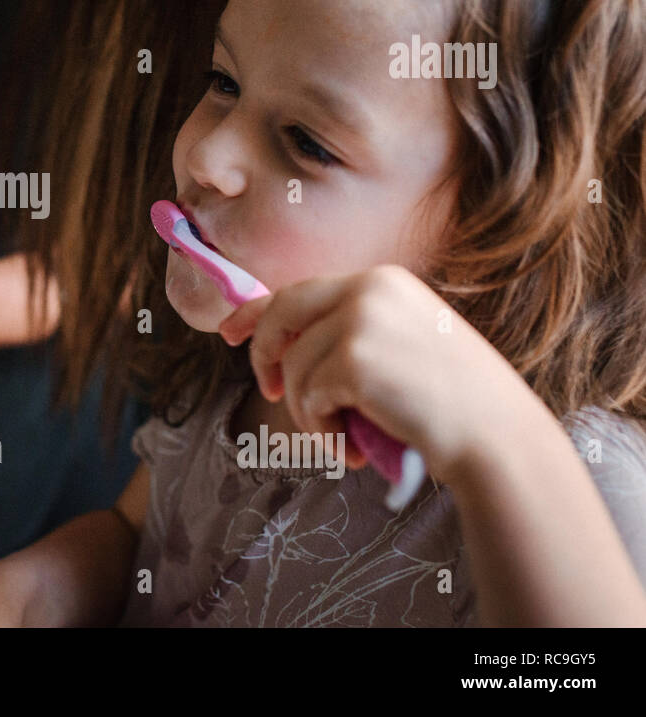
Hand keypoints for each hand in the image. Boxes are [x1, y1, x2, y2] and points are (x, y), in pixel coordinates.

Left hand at [217, 264, 533, 481]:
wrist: (497, 437)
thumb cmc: (450, 403)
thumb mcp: (398, 346)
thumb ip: (348, 334)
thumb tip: (282, 344)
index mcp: (382, 282)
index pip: (298, 290)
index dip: (255, 313)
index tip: (228, 334)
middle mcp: (369, 289)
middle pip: (281, 315)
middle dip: (264, 356)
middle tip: (273, 392)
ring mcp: (361, 320)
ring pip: (293, 366)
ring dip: (308, 411)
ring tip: (343, 435)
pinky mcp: (354, 358)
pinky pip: (307, 395)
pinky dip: (321, 427)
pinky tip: (353, 442)